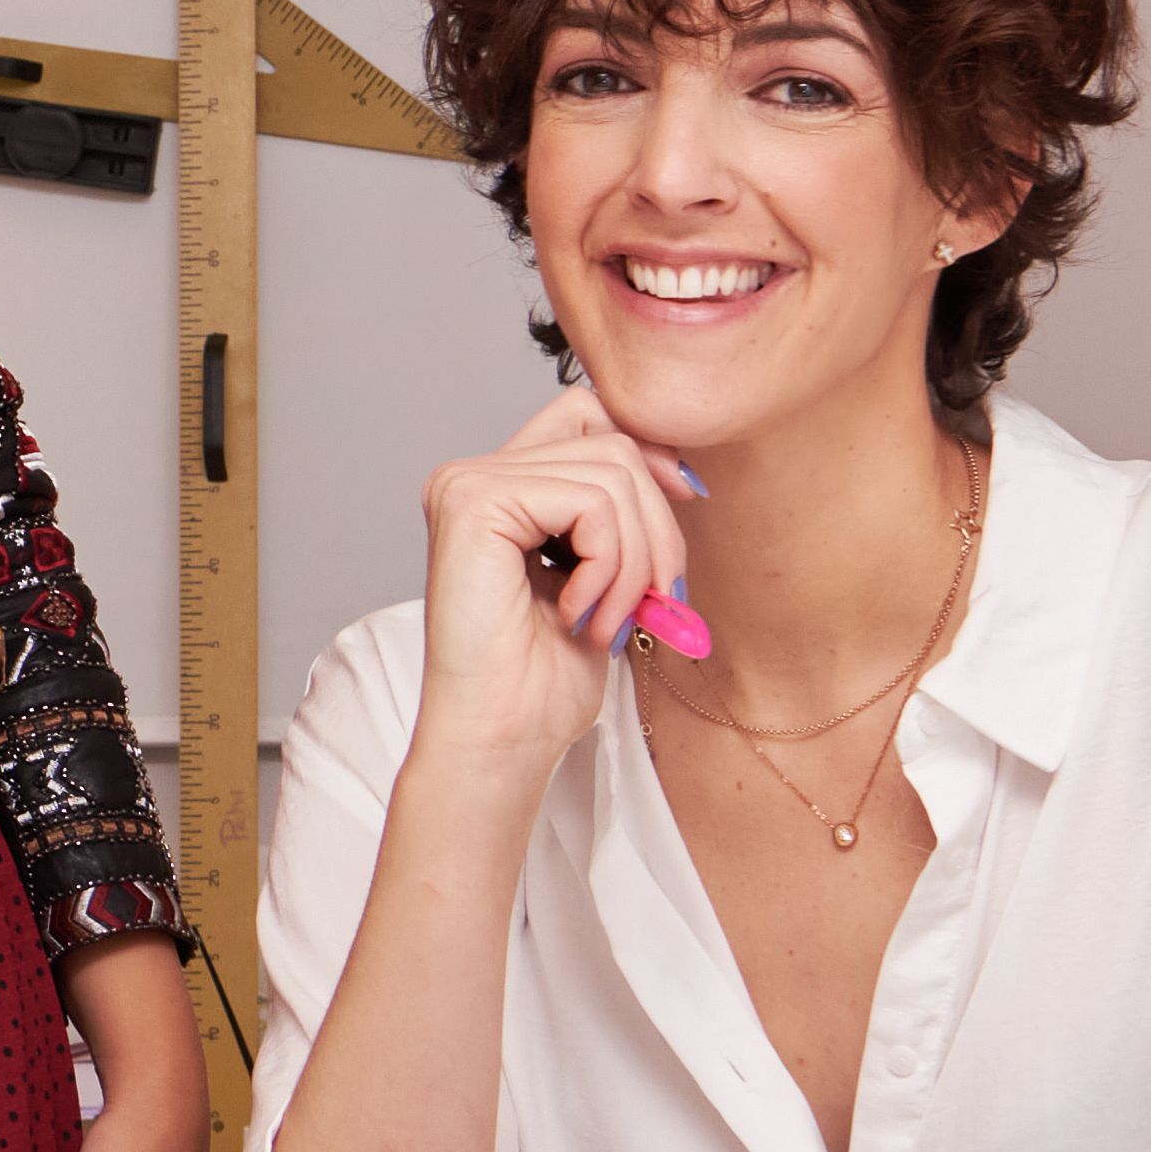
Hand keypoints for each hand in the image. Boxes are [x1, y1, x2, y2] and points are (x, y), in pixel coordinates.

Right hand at [408, 384, 698, 782]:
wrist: (501, 739)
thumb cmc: (542, 679)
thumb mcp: (600, 577)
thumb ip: (618, 514)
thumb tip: (680, 471)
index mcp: (495, 488)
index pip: (588, 412)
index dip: (648, 451)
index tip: (684, 503)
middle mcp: (470, 476)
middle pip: (611, 441)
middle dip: (656, 525)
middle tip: (650, 600)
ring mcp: (466, 485)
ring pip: (611, 473)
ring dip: (636, 559)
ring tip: (610, 619)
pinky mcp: (474, 504)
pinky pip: (591, 502)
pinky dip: (610, 566)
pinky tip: (579, 614)